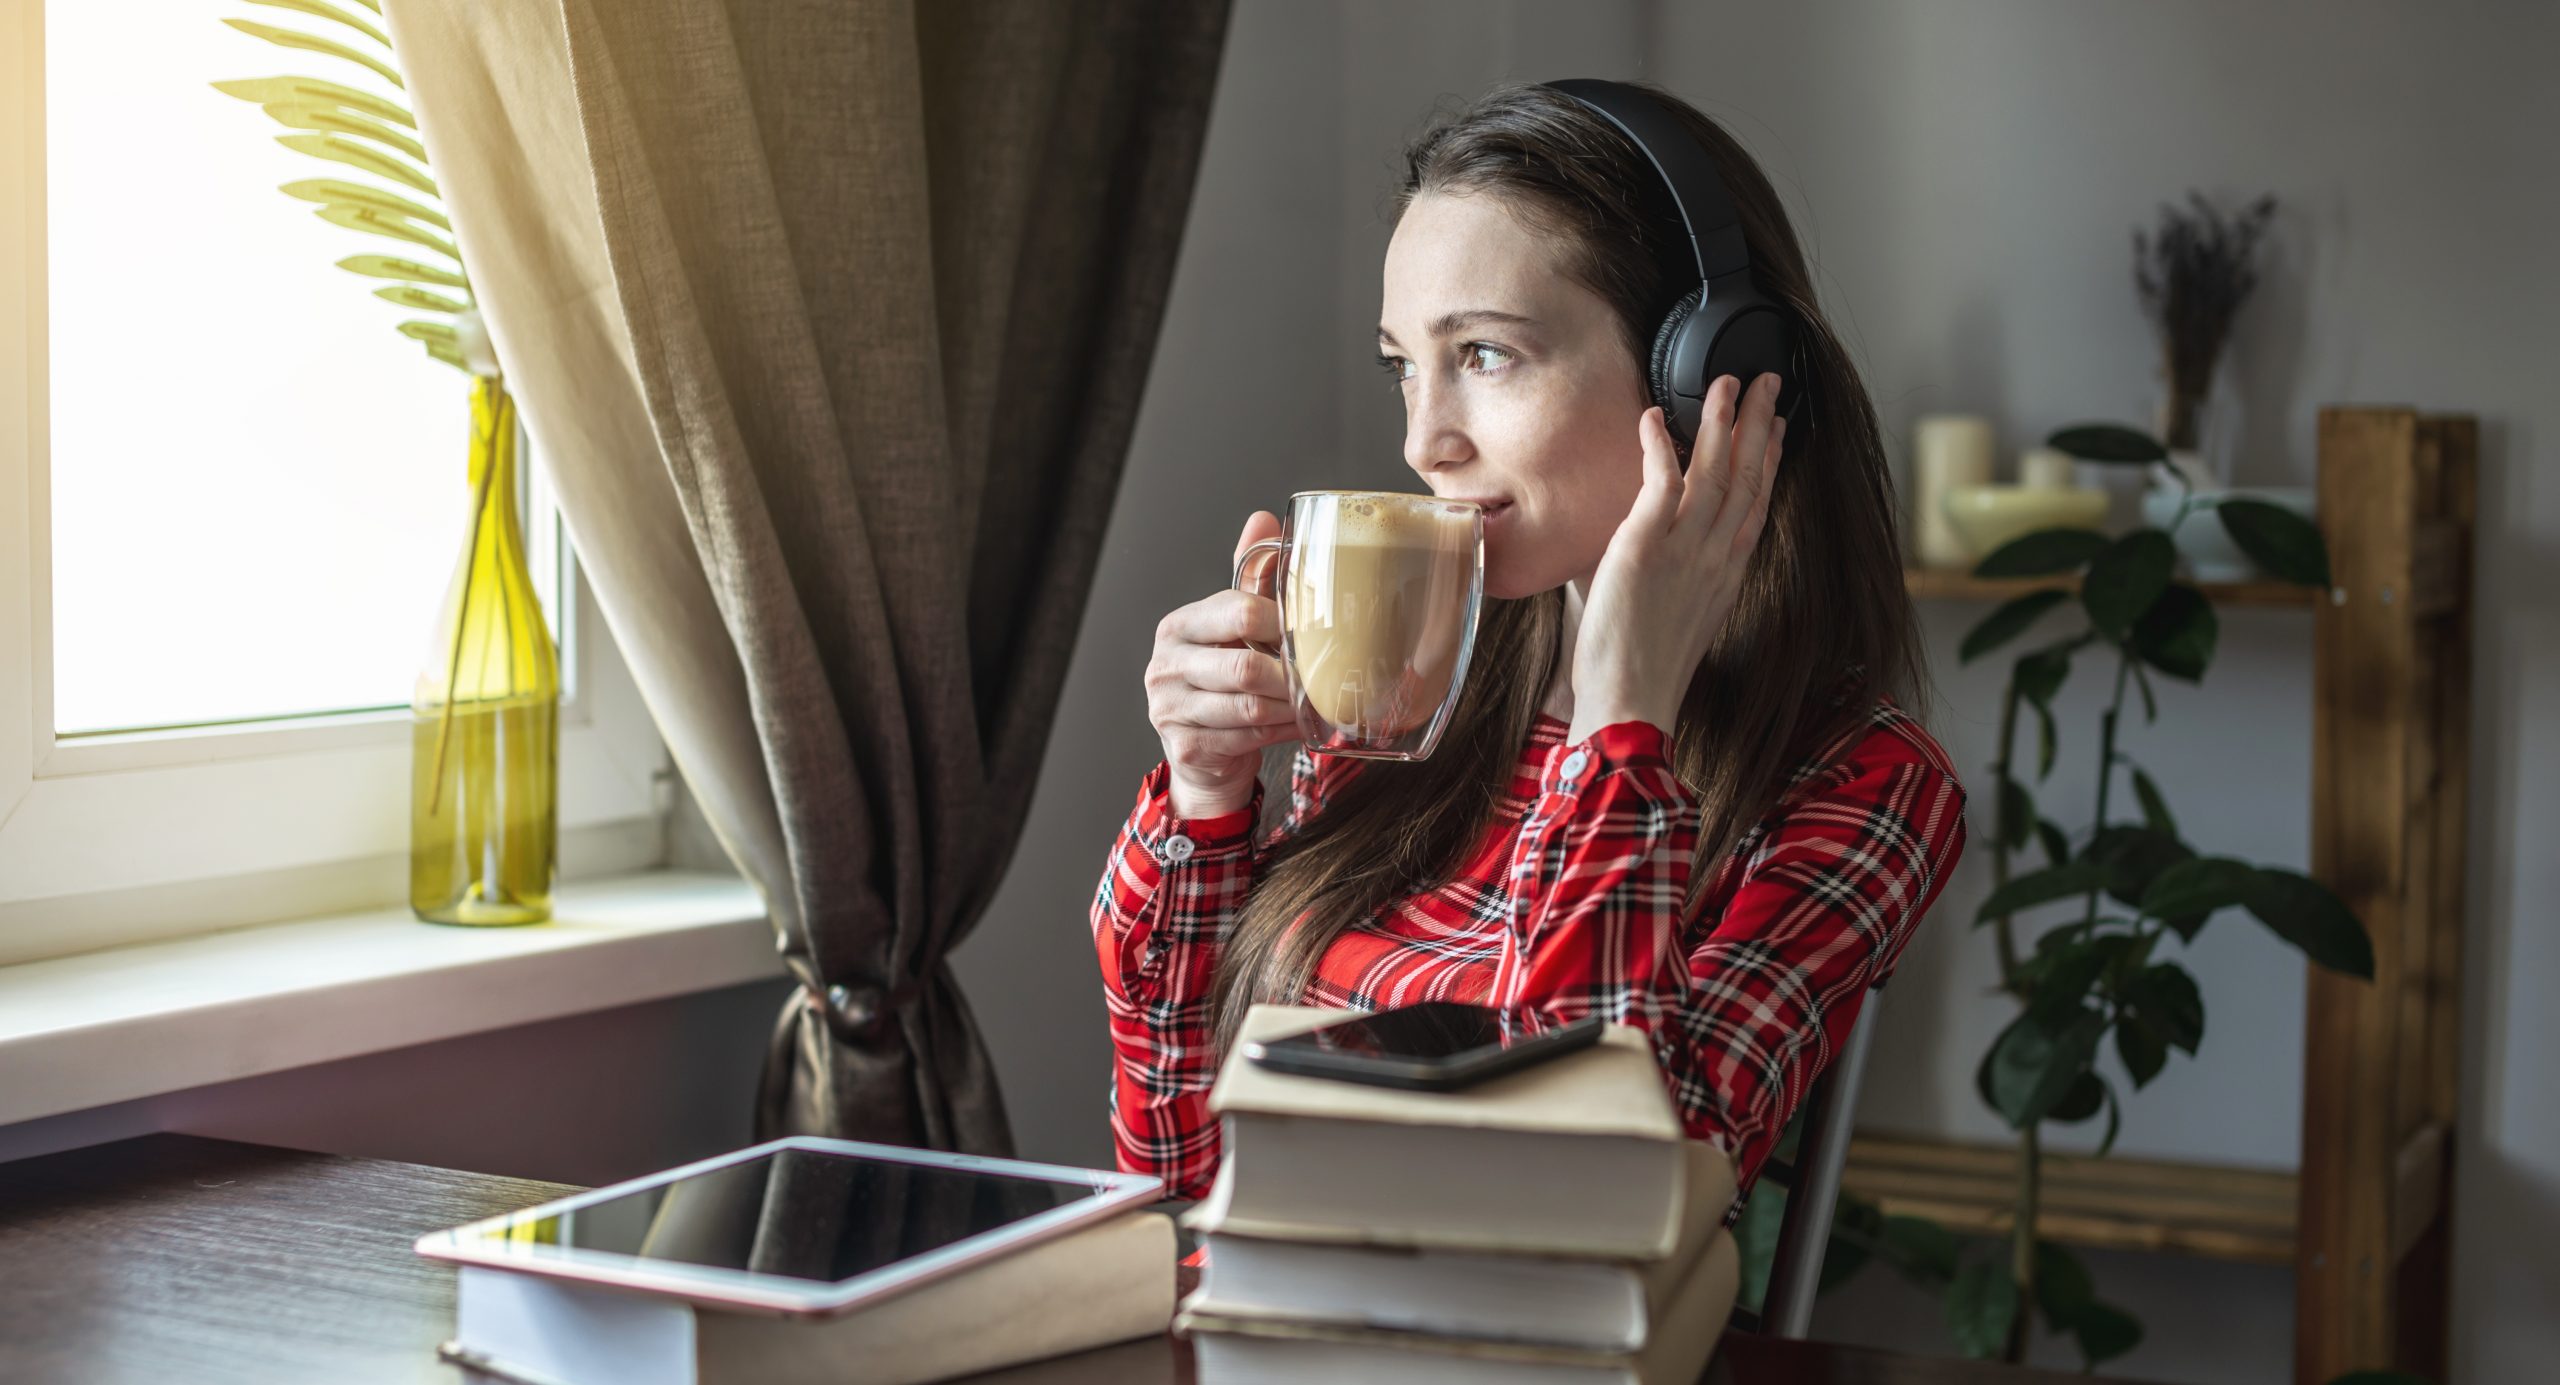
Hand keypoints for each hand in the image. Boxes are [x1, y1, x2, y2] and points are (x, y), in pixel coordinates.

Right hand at [1145, 511, 1298, 818]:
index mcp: (1179, 626)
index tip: (1314, 630)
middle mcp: (1165, 664)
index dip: (1283, 622)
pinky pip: (1247, 737)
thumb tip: (1263, 519)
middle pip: (1244, 666)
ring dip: (1292, 706)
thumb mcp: (1234, 626)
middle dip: (1291, 673)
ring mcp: (1169, 708)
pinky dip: (1281, 731)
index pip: (1238, 611)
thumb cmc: (1224, 680)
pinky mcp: (1185, 747)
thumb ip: (1250, 579)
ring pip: (1250, 706)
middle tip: (1323, 674)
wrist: (1205, 752)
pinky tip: (1299, 724)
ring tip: (1317, 701)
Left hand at [1567, 372, 1787, 743]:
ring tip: (1725, 381)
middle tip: (1768, 381)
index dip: (1768, 459)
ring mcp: (1685, 548)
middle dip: (1759, 423)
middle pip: (1747, 475)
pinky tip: (1656, 416)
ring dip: (1720, 420)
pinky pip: (1660, 482)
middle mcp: (1715, 554)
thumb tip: (1657, 556)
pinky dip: (1660, 445)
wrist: (1634, 702)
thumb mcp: (1678, 616)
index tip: (1777, 428)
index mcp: (1726, 572)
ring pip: (1713, 470)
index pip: (1756, 503)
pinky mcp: (1646, 545)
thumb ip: (1678, 578)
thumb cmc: (1644, 671)